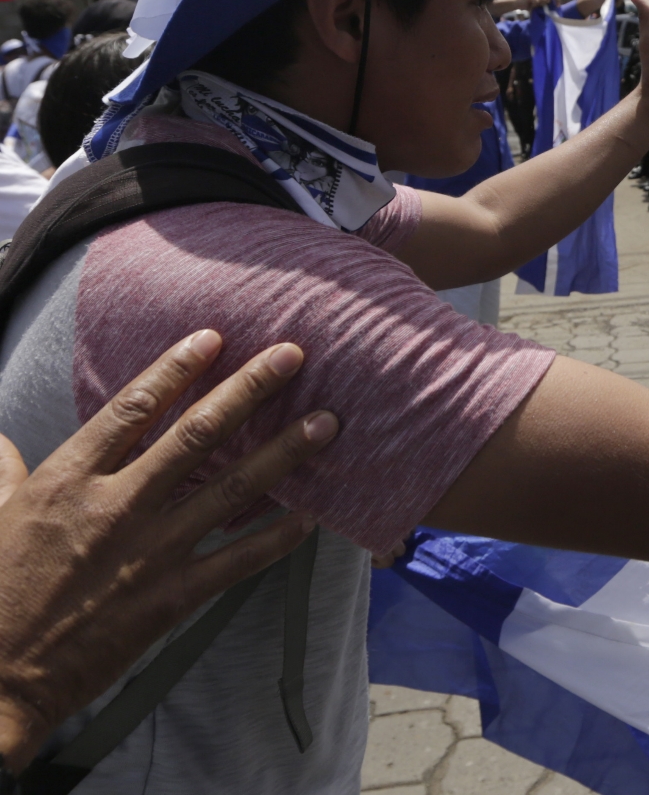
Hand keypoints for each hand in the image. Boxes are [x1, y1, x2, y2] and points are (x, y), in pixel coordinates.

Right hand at [0, 331, 338, 771]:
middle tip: (294, 355)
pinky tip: (313, 514)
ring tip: (326, 421)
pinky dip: (279, 536)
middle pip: (196, 434)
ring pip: (232, 489)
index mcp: (67, 480)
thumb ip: (3, 471)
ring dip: (285, 453)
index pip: (132, 408)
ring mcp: (148, 553)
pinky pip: (239, 560)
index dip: (176, 368)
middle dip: (249, 389)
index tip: (214, 338)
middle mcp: (115, 507)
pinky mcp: (171, 599)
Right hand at [487, 0, 559, 17]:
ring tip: (533, 5)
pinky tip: (530, 4)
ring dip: (539, 5)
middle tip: (540, 5)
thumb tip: (557, 4)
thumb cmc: (529, 4)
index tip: (558, 5)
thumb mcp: (540, 2)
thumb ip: (547, 1)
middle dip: (547, 2)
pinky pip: (537, 1)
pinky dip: (534, 5)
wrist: (516, 4)